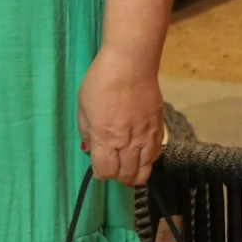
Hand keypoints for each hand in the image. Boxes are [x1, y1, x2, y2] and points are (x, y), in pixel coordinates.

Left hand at [76, 48, 163, 185]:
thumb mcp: (83, 107)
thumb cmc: (101, 82)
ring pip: (144, 171)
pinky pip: (155, 156)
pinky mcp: (159, 130)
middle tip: (112, 167)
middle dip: (116, 176)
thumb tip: (91, 148)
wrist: (131, 65)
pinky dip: (147, 161)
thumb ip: (86, 132)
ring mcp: (146, 137)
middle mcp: (127, 143)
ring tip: (127, 168)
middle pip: (125, 175)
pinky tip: (141, 156)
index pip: (105, 171)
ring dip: (134, 174)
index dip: (100, 173)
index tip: (98, 166)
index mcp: (105, 137)